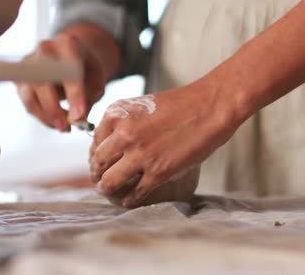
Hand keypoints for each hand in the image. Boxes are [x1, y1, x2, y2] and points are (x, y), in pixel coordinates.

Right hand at [17, 24, 119, 131]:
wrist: (71, 57)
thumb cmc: (86, 68)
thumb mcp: (97, 79)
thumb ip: (89, 97)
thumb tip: (77, 119)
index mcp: (67, 44)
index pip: (67, 70)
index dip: (74, 94)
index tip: (79, 115)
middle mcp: (44, 50)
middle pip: (42, 81)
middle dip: (54, 109)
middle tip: (68, 127)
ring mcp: (28, 63)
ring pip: (30, 95)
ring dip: (46, 116)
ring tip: (64, 128)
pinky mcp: (20, 78)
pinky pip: (28, 102)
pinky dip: (41, 116)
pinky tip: (56, 122)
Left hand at [89, 79, 245, 207]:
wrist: (210, 106)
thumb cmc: (181, 105)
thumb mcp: (142, 106)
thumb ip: (125, 123)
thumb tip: (112, 145)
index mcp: (117, 114)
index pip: (95, 141)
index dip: (96, 155)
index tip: (100, 163)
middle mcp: (123, 134)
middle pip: (98, 163)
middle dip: (98, 174)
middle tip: (101, 180)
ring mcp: (140, 154)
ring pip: (110, 182)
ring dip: (107, 189)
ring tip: (110, 192)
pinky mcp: (158, 171)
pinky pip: (135, 193)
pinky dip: (130, 199)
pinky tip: (130, 199)